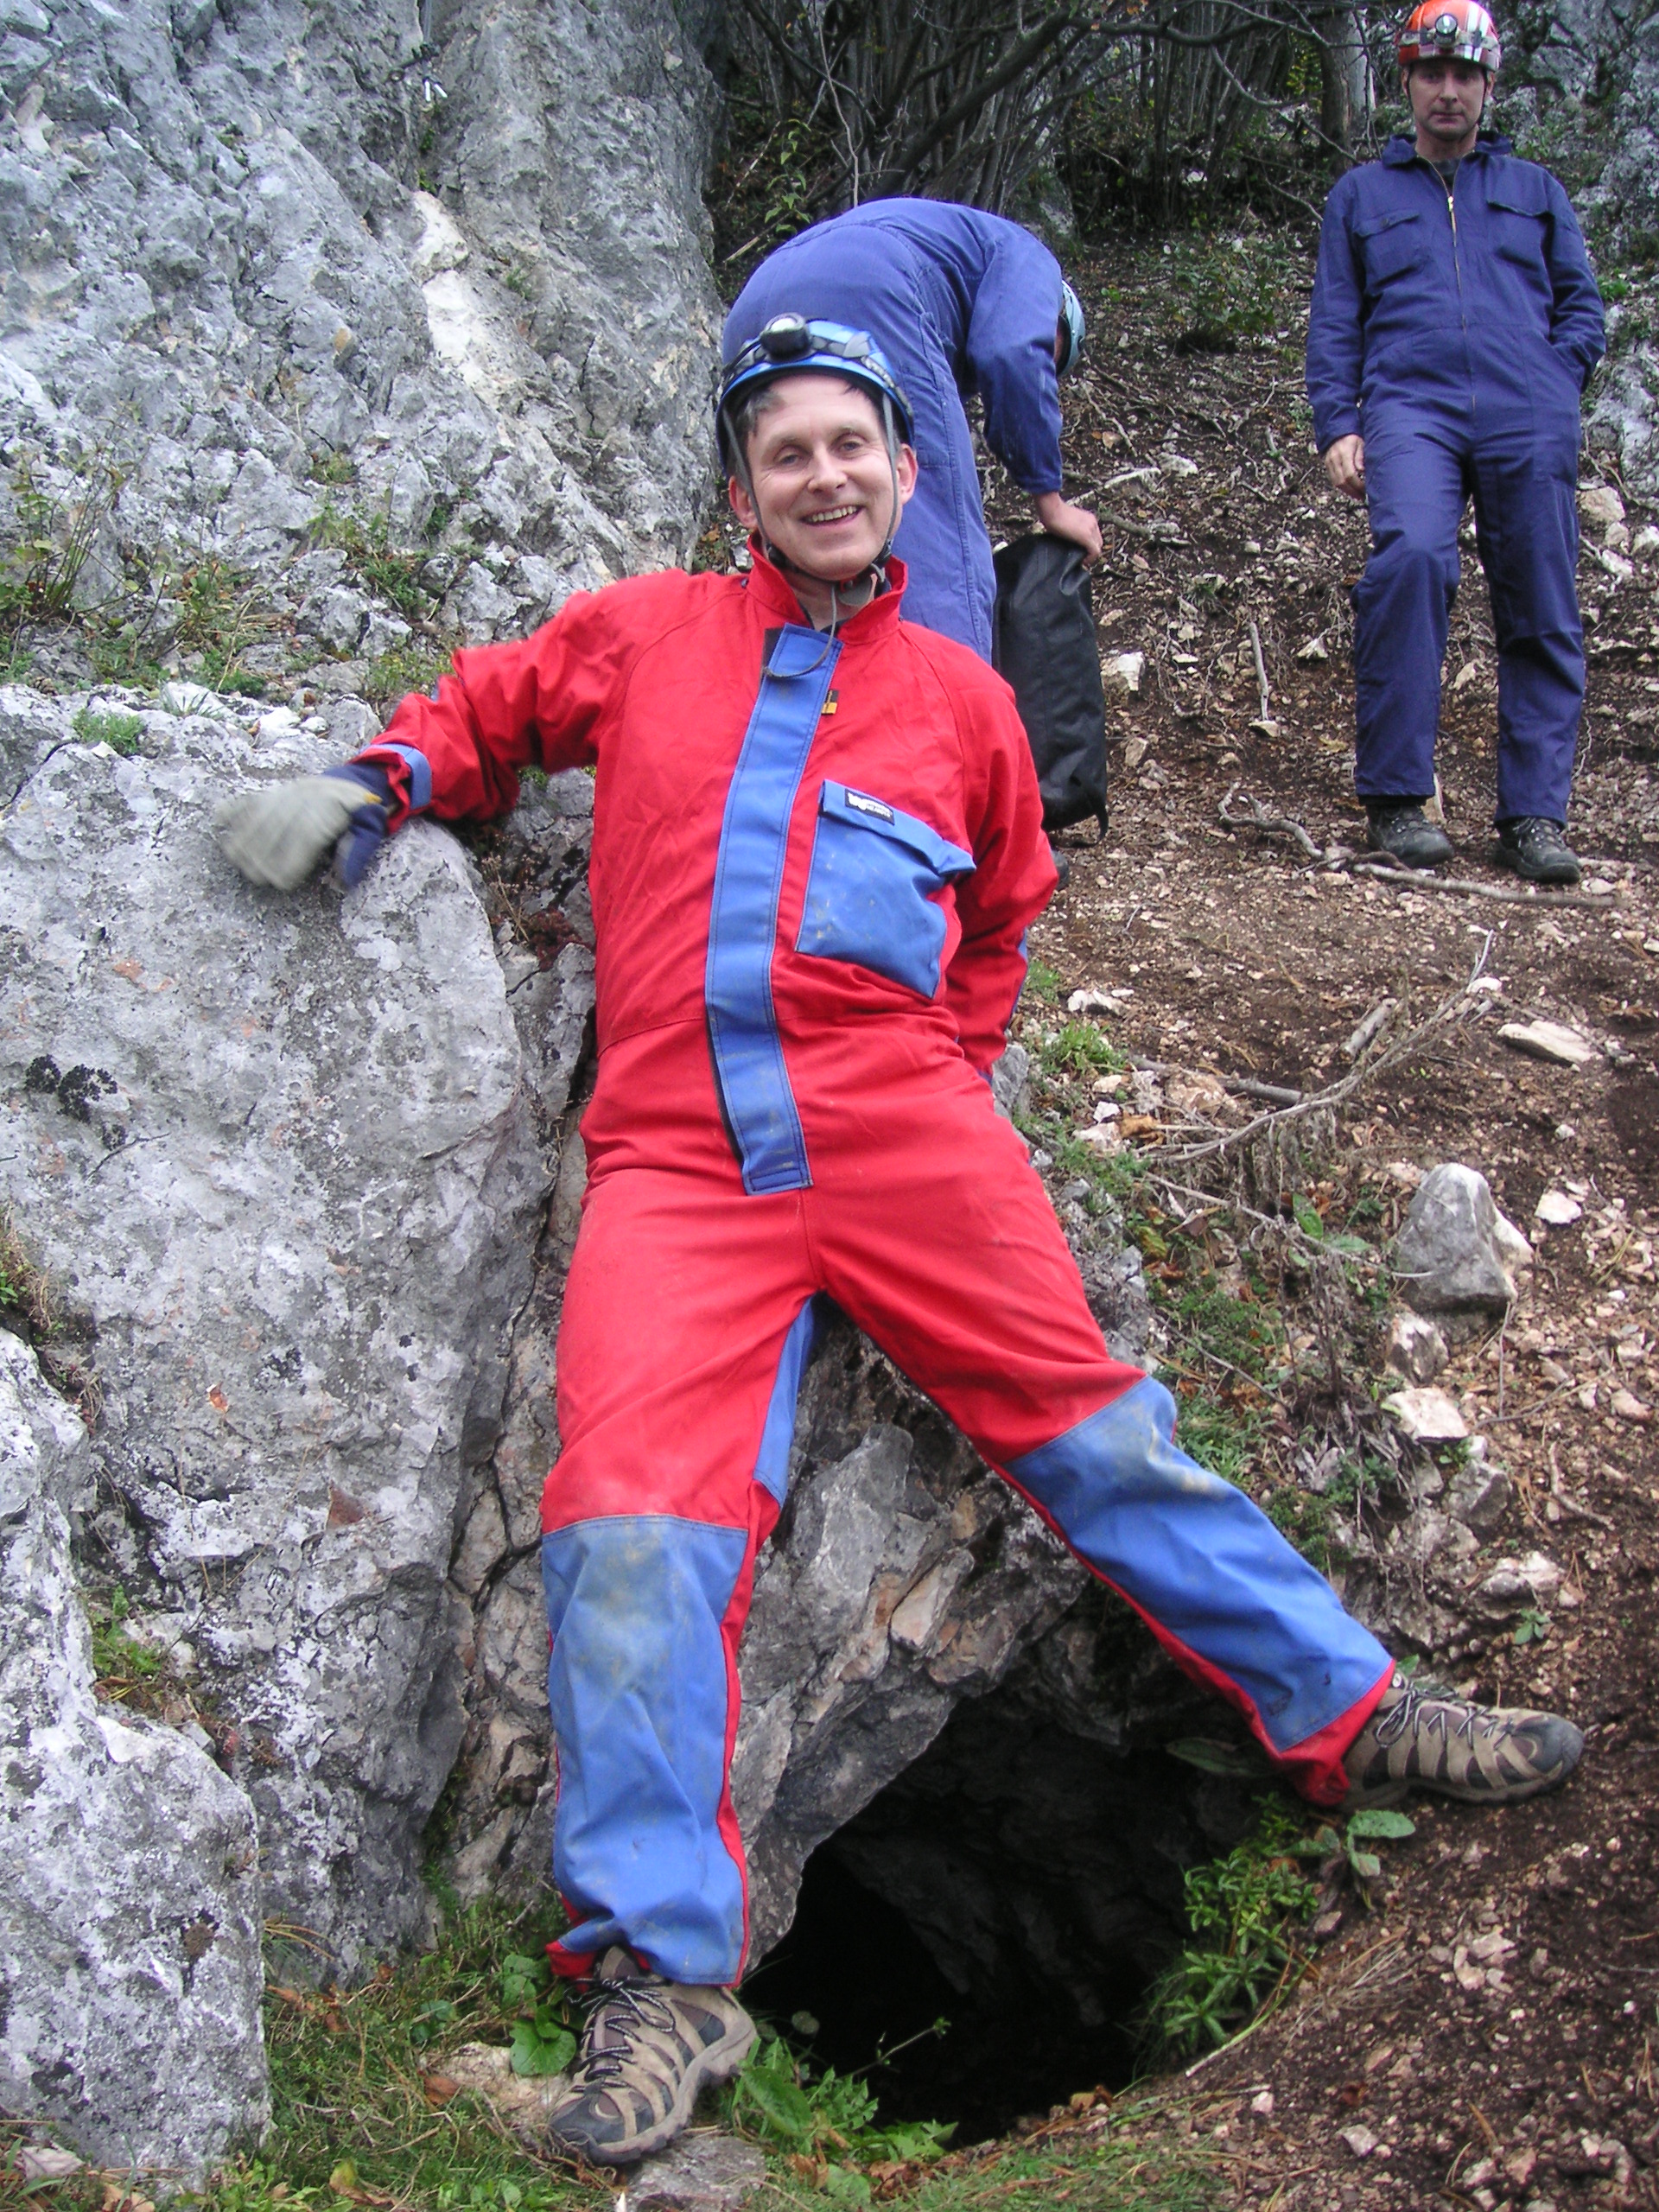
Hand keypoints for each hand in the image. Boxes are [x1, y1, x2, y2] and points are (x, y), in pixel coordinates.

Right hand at [215, 765, 389, 890]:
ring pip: (259, 813)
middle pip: (278, 826)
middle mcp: (304, 798)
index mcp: (329, 809)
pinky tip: (218, 818)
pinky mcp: (274, 791)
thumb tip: (342, 882)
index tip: (281, 882)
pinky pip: (250, 797)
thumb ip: (356, 854)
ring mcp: (286, 793)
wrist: (349, 782)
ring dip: (243, 835)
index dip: (292, 861)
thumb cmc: (359, 816)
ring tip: (233, 857)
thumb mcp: (368, 832)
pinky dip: (233, 806)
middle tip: (255, 877)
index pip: (305, 836)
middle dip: (263, 853)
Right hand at [1032, 492, 1102, 565]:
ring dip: (1091, 555)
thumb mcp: (1066, 521)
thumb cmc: (1052, 513)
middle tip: (1082, 558)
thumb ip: (1072, 529)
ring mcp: (1091, 529)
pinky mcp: (1086, 536)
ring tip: (1082, 560)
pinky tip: (1082, 561)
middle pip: (1099, 542)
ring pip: (1098, 547)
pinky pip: (1095, 551)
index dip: (1090, 546)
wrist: (1051, 509)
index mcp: (1089, 518)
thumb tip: (1068, 538)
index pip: (1095, 535)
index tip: (1081, 551)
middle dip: (1092, 551)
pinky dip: (1090, 559)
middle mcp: (1093, 523)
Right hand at [1323, 435, 1365, 500]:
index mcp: (1344, 453)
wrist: (1337, 431)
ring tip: (1357, 495)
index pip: (1350, 475)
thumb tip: (1362, 471)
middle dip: (1353, 491)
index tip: (1366, 489)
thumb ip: (1361, 457)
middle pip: (1342, 481)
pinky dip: (1342, 487)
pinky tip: (1350, 489)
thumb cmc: (1353, 437)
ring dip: (1347, 491)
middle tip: (1362, 496)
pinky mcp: (1327, 466)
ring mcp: (1329, 463)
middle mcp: (1335, 459)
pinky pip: (1333, 480)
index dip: (1358, 485)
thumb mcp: (1361, 443)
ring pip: (1336, 483)